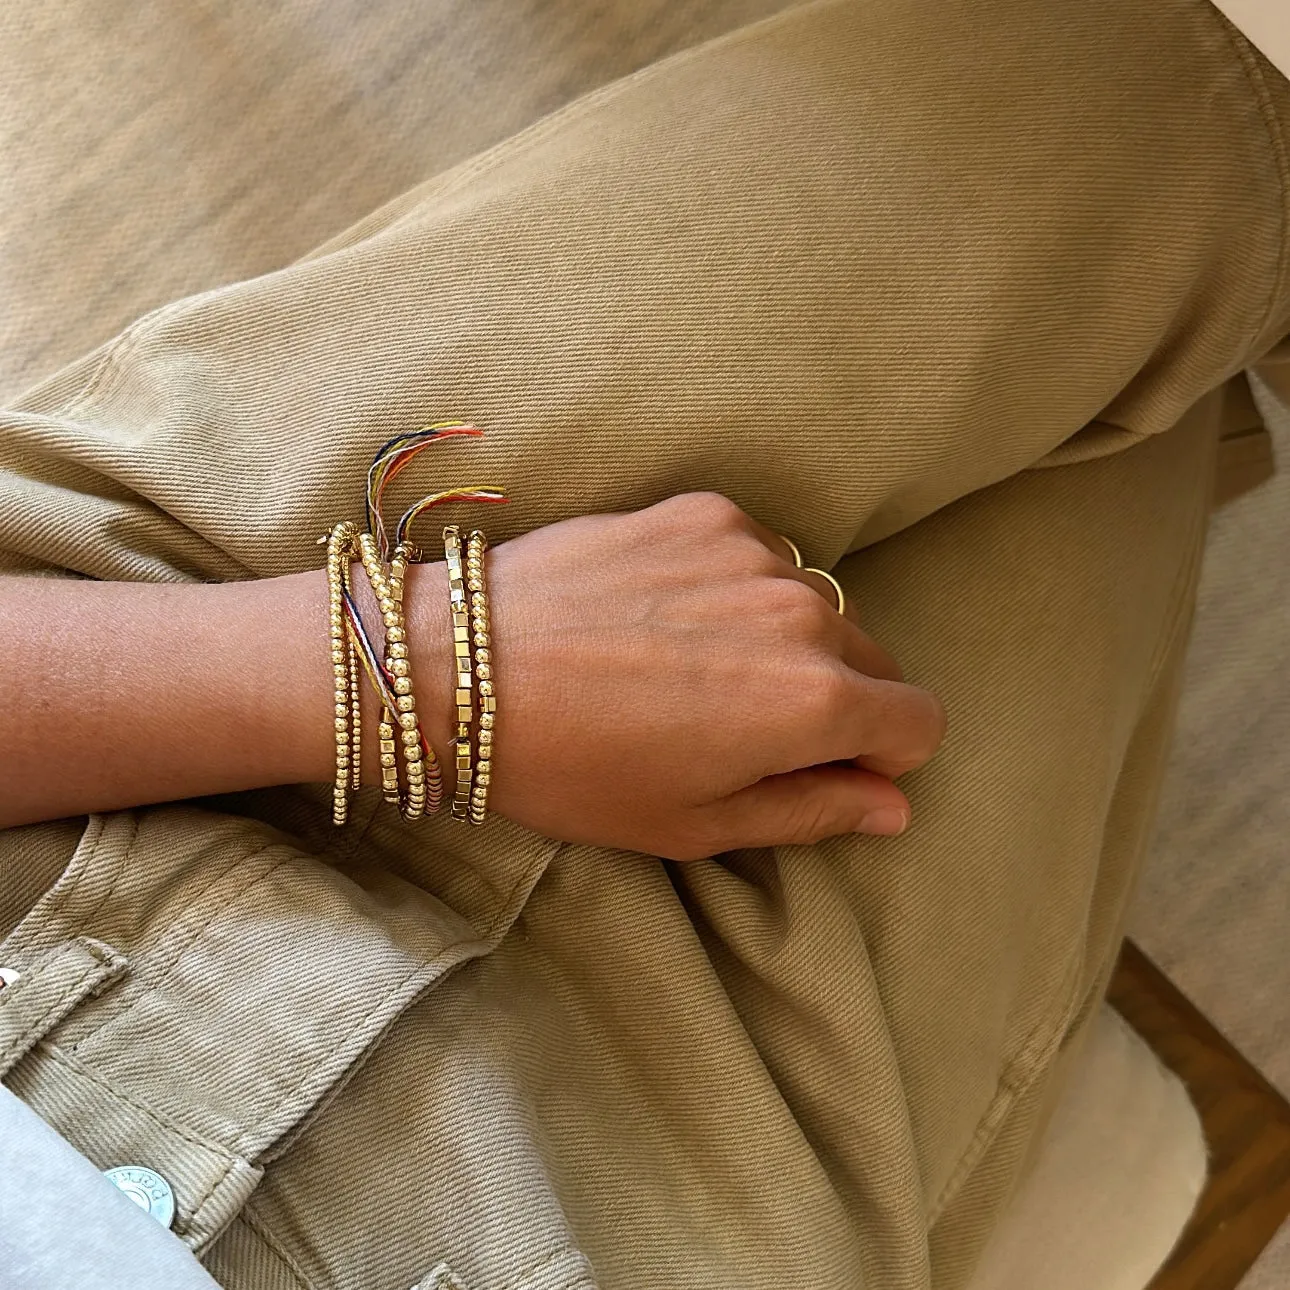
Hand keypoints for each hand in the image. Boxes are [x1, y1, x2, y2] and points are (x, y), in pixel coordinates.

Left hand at [412, 493, 944, 859]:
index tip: (825, 765)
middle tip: (740, 726)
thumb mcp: (696, 823)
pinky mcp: (705, 511)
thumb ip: (813, 810)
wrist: (455, 666)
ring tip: (689, 667)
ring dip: (782, 638)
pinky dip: (735, 588)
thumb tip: (891, 806)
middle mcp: (803, 613)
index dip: (881, 755)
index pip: (920, 722)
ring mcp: (754, 551)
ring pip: (816, 606)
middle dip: (835, 699)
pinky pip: (761, 556)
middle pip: (874, 660)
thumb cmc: (573, 768)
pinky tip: (663, 615)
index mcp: (814, 702)